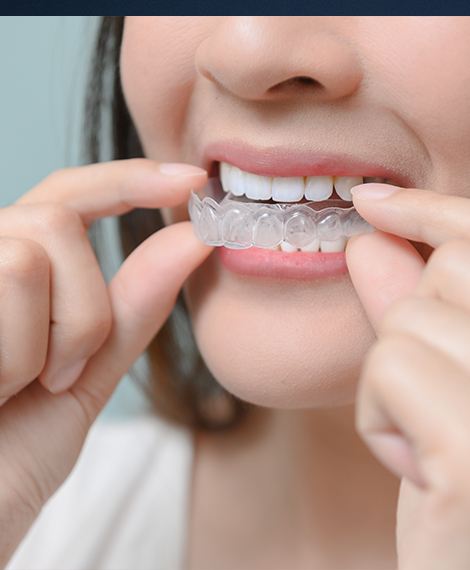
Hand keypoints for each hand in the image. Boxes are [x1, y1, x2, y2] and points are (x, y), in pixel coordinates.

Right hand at [0, 159, 211, 563]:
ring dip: (48, 341)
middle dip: (82, 310)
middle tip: (56, 376)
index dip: (129, 180)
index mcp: (12, 274)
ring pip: (32, 254)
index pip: (68, 196)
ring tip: (11, 389)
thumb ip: (130, 308)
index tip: (190, 180)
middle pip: (56, 223)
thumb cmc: (9, 453)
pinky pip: (9, 279)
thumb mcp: (84, 377)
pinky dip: (15, 354)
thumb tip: (191, 237)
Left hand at [345, 183, 469, 569]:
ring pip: (408, 322)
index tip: (372, 199)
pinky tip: (419, 470)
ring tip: (431, 446)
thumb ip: (419, 308)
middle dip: (415, 327)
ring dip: (394, 384)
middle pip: (448, 273)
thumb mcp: (449, 388)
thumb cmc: (465, 493)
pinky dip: (379, 416)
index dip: (430, 209)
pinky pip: (389, 368)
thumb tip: (372, 240)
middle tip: (435, 402)